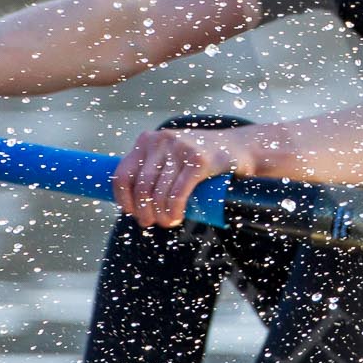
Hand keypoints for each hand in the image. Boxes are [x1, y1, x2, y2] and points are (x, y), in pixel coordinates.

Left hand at [112, 123, 259, 228]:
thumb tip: (132, 201)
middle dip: (144, 211)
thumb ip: (152, 169)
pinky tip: (176, 217)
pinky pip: (177, 194)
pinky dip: (174, 211)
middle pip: (141, 187)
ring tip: (167, 221)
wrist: (240, 148)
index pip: (123, 174)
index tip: (131, 212)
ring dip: (160, 215)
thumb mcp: (171, 155)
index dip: (124, 199)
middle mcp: (161, 141)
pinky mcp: (199, 161)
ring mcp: (180, 149)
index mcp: (148, 140)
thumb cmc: (201, 158)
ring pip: (158, 193)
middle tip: (150, 222)